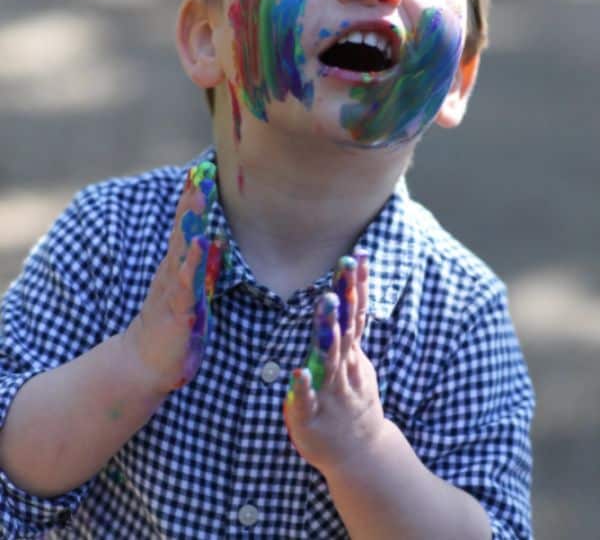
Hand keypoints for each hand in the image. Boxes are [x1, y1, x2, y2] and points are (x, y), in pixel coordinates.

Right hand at [123, 163, 221, 396]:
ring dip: (191, 220)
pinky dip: (192, 261)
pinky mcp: (178, 308)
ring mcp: (173, 286)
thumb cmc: (172, 325)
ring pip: (182, 247)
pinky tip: (200, 243)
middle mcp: (173, 270)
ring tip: (199, 194)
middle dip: (192, 199)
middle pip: (182, 228)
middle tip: (201, 170)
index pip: (185, 226)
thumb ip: (202, 266)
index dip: (193, 199)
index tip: (202, 170)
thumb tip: (218, 241)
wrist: (144, 362)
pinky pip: (186, 281)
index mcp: (177, 265)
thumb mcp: (190, 291)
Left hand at [283, 252, 385, 475]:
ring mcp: (330, 390)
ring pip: (330, 357)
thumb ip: (349, 330)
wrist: (360, 454)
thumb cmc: (352, 400)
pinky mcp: (311, 416)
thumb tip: (348, 294)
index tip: (359, 254)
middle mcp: (344, 367)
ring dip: (328, 331)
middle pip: (345, 327)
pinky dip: (303, 386)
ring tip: (326, 303)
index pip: (356, 312)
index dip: (357, 284)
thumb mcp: (356, 361)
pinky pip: (306, 400)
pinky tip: (297, 371)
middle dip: (346, 296)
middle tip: (345, 266)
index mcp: (351, 353)